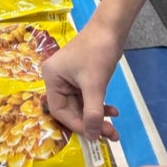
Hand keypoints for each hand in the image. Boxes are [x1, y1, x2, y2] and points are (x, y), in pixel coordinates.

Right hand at [41, 19, 122, 140]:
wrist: (110, 29)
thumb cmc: (97, 53)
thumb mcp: (94, 86)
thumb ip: (92, 113)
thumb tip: (93, 137)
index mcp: (51, 77)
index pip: (59, 110)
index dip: (76, 125)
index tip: (95, 135)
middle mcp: (56, 78)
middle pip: (71, 110)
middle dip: (91, 122)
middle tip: (111, 134)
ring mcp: (69, 78)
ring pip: (81, 106)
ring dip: (97, 116)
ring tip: (115, 127)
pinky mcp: (81, 77)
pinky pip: (87, 98)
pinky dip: (99, 106)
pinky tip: (113, 111)